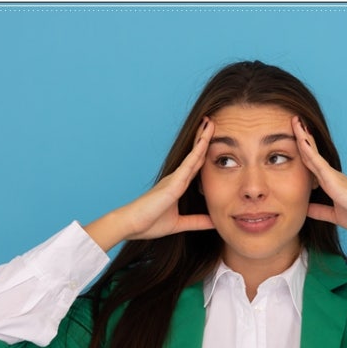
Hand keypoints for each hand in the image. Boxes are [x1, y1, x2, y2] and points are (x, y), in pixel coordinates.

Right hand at [83, 118, 214, 250]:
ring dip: (202, 138)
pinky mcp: (173, 183)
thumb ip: (197, 222)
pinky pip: (188, 164)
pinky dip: (198, 151)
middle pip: (195, 155)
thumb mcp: (180, 224)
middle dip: (204, 139)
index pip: (195, 166)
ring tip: (210, 123)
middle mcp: (176, 178)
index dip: (204, 152)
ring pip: (193, 155)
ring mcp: (174, 178)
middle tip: (212, 123)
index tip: (214, 140)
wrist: (131, 224)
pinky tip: (204, 141)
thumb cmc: (149, 222)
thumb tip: (215, 222)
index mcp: (178, 185)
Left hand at [292, 116, 346, 235]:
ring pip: (312, 153)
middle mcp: (332, 175)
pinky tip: (301, 139)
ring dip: (302, 137)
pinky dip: (308, 150)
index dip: (304, 151)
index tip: (295, 139)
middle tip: (294, 121)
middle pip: (312, 153)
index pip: (313, 164)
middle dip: (302, 138)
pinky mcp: (333, 179)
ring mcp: (332, 175)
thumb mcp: (335, 215)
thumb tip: (305, 209)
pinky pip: (317, 161)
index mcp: (331, 183)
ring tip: (295, 121)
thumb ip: (320, 211)